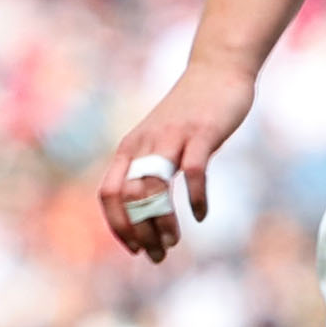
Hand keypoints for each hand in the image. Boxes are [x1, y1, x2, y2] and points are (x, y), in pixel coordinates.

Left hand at [97, 62, 256, 264]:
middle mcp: (146, 143)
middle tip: (157, 255)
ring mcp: (173, 138)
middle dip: (141, 233)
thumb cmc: (188, 114)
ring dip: (163, 223)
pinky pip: (194, 173)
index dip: (117, 225)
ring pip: (156, 189)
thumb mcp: (158, 141)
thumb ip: (149, 170)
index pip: (109, 193)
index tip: (133, 248)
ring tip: (172, 243)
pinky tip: (200, 215)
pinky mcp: (202, 134)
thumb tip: (145, 214)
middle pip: (131, 198)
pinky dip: (196, 200)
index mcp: (130, 148)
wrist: (217, 71)